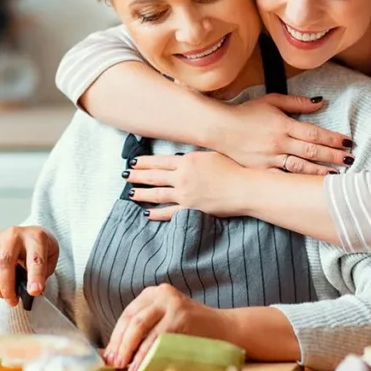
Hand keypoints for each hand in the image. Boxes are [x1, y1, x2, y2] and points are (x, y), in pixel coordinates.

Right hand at [0, 226, 58, 307]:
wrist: (26, 235)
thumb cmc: (38, 249)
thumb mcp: (50, 259)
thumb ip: (43, 274)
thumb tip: (32, 291)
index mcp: (36, 237)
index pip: (35, 259)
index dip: (35, 277)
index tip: (34, 291)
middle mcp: (15, 234)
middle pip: (5, 263)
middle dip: (8, 288)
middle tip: (13, 301)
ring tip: (6, 297)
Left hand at [103, 284, 229, 370]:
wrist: (225, 328)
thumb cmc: (192, 330)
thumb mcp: (166, 321)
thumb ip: (144, 330)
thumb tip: (113, 350)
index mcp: (154, 292)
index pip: (128, 314)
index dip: (116, 336)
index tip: (108, 355)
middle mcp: (162, 293)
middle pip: (132, 320)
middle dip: (120, 344)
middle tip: (114, 363)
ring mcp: (171, 304)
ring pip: (140, 327)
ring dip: (129, 350)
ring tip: (124, 367)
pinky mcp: (180, 316)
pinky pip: (155, 338)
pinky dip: (144, 354)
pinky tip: (140, 365)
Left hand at [123, 151, 248, 219]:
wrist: (245, 188)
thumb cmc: (233, 169)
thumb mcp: (211, 156)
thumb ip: (193, 158)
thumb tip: (180, 160)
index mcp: (187, 161)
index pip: (159, 161)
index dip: (144, 162)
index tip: (133, 162)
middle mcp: (182, 177)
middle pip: (154, 176)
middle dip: (137, 175)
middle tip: (125, 175)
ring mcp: (185, 195)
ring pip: (157, 194)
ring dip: (142, 193)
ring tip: (130, 193)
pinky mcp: (190, 209)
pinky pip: (169, 212)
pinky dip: (156, 214)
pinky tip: (146, 214)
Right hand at [210, 94, 353, 173]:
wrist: (219, 128)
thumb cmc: (246, 112)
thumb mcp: (271, 101)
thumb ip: (297, 102)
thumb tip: (320, 102)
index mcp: (283, 125)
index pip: (314, 133)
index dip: (332, 138)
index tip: (347, 142)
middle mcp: (279, 143)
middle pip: (311, 151)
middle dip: (333, 155)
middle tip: (350, 159)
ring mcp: (269, 158)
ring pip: (300, 167)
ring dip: (320, 171)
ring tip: (336, 174)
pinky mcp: (261, 169)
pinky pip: (282, 177)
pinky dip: (297, 181)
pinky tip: (309, 186)